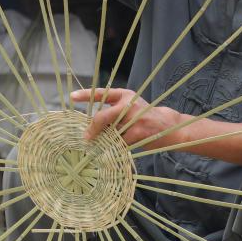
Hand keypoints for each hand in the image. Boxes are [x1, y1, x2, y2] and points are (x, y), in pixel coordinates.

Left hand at [69, 88, 184, 148]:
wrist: (169, 125)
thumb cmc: (145, 117)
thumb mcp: (131, 107)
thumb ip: (114, 111)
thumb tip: (92, 124)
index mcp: (125, 95)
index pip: (101, 93)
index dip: (86, 95)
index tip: (72, 97)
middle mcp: (128, 104)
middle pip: (102, 117)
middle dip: (92, 129)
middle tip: (86, 138)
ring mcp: (133, 119)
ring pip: (110, 133)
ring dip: (107, 140)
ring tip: (113, 142)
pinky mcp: (138, 133)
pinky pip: (120, 143)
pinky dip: (118, 146)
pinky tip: (125, 146)